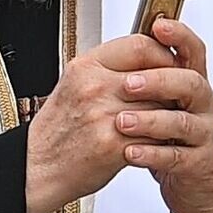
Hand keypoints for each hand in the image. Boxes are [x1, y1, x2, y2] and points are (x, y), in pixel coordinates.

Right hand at [24, 34, 173, 212]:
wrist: (37, 168)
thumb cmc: (58, 129)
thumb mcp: (76, 84)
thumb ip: (110, 68)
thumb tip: (149, 58)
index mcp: (86, 66)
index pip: (140, 44)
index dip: (162, 53)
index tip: (169, 62)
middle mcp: (94, 87)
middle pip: (155, 75)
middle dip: (170, 86)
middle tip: (176, 93)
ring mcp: (104, 115)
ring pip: (159, 105)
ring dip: (168, 113)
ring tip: (166, 118)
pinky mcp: (113, 145)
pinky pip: (152, 135)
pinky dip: (160, 138)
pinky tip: (156, 139)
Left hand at [116, 18, 212, 212]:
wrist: (190, 179)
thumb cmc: (169, 134)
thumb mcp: (160, 99)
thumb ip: (146, 75)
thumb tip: (118, 48)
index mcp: (191, 81)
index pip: (192, 50)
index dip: (179, 36)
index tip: (159, 27)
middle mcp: (203, 104)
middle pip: (191, 82)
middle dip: (159, 80)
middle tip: (129, 84)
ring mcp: (204, 133)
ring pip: (183, 121)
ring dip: (150, 120)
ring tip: (121, 122)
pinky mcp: (198, 162)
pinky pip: (176, 156)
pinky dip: (152, 154)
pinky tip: (130, 151)